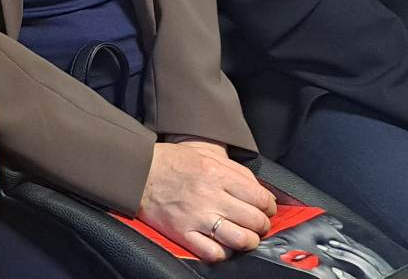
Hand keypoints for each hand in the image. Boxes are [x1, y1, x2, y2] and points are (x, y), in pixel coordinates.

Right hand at [135, 139, 275, 262]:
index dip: (269, 207)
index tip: (266, 209)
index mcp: (216, 173)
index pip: (260, 197)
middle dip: (262, 225)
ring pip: (240, 240)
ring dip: (249, 241)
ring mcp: (196, 217)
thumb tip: (259, 190)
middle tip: (258, 224)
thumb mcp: (204, 154)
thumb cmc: (172, 162)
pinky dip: (224, 253)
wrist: (138, 171)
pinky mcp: (182, 233)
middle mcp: (210, 196)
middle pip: (254, 220)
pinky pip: (214, 253)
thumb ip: (233, 170)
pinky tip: (222, 246)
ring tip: (245, 237)